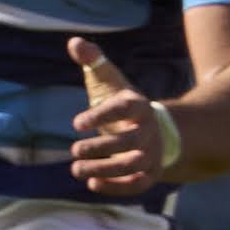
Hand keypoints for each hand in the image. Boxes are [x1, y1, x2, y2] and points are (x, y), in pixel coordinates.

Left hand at [67, 35, 173, 197]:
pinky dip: (117, 187)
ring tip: (76, 169)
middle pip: (129, 141)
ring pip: (132, 165)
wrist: (155, 129)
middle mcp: (148, 130)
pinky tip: (93, 184)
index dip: (101, 116)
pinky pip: (138, 184)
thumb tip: (75, 42)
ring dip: (104, 169)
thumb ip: (94, 62)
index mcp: (138, 105)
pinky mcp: (150, 173)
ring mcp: (151, 153)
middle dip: (100, 147)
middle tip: (74, 149)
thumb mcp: (110, 81)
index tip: (76, 123)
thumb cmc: (123, 104)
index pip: (124, 109)